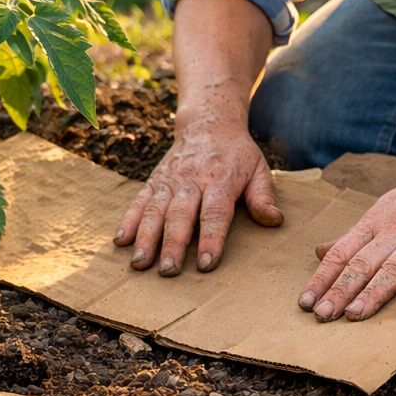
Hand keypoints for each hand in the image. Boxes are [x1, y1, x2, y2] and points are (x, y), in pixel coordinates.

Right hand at [114, 119, 281, 274]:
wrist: (209, 123)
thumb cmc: (237, 154)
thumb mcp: (259, 169)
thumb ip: (263, 195)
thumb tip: (274, 220)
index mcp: (220, 180)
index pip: (215, 214)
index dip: (211, 239)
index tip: (206, 264)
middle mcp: (191, 181)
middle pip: (180, 216)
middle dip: (173, 245)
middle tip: (168, 271)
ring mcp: (170, 181)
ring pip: (155, 211)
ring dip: (146, 238)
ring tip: (140, 264)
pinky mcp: (154, 181)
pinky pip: (139, 201)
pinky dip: (128, 220)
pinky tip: (121, 241)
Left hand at [299, 168, 395, 320]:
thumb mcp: (385, 209)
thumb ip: (354, 235)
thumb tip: (319, 252)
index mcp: (377, 220)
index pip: (343, 251)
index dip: (323, 277)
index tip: (305, 301)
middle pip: (364, 262)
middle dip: (341, 289)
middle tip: (322, 314)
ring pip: (395, 268)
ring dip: (373, 293)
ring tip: (354, 315)